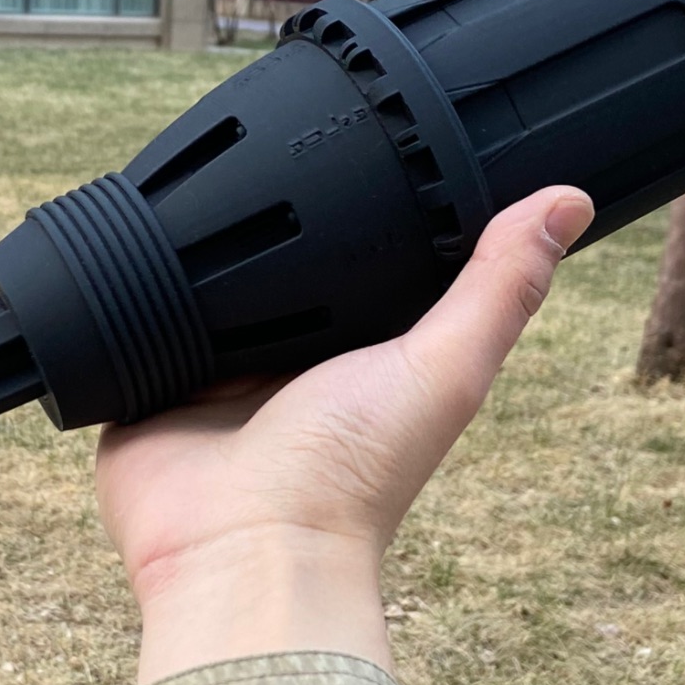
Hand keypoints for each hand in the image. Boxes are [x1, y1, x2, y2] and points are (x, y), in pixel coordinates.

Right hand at [95, 186, 594, 683]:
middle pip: (267, 270)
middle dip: (256, 222)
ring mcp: (204, 374)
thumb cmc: (353, 478)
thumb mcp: (444, 368)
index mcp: (353, 353)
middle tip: (253, 148)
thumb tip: (570, 199)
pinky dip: (118, 292)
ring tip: (178, 184)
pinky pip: (122, 323)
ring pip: (190, 286)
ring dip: (182, 249)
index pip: (354, 264)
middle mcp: (280, 360)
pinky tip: (114, 243)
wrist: (243, 548)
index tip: (356, 136)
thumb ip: (498, 287)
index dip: (356, 211)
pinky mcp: (141, 385)